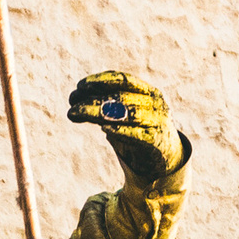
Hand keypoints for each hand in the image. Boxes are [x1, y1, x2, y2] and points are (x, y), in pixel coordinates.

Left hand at [67, 71, 181, 178]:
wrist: (167, 158)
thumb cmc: (141, 132)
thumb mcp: (126, 115)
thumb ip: (106, 106)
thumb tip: (74, 100)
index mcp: (148, 92)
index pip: (123, 80)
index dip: (101, 80)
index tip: (80, 86)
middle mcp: (155, 104)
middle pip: (120, 97)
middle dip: (93, 98)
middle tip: (71, 102)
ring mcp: (158, 122)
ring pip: (126, 113)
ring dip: (98, 113)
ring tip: (77, 113)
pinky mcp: (156, 142)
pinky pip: (136, 134)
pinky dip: (120, 130)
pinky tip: (104, 128)